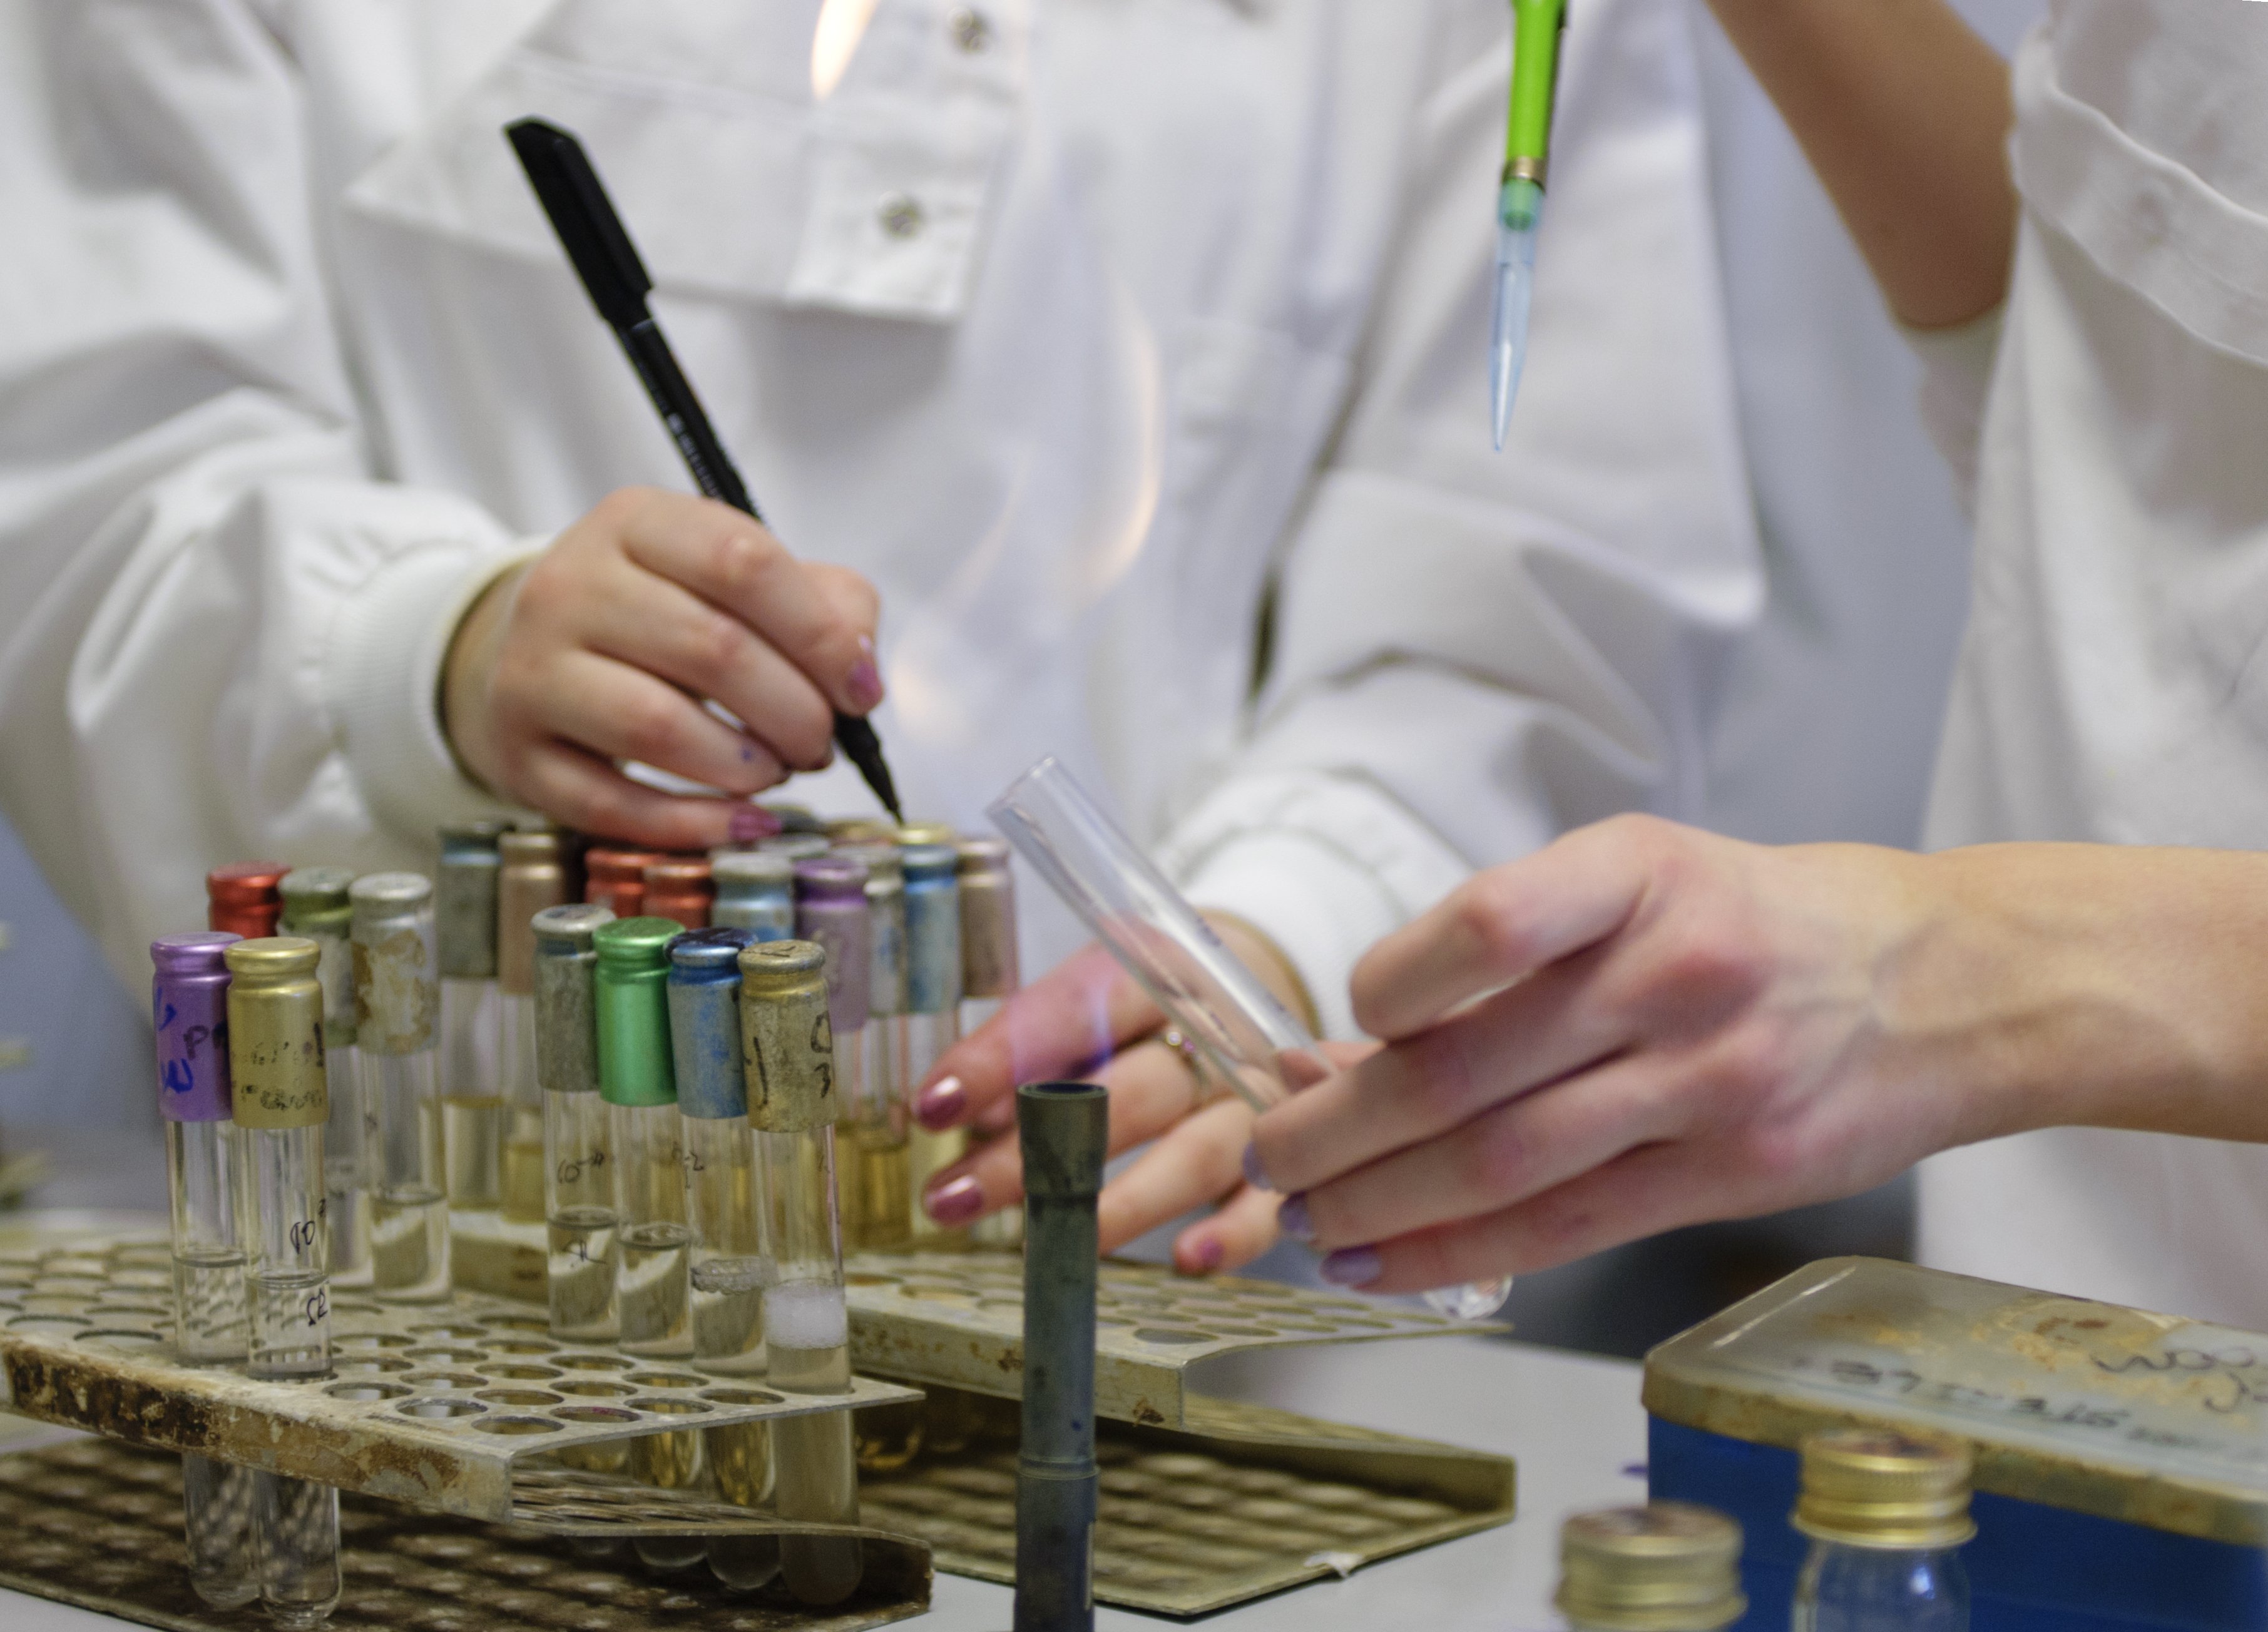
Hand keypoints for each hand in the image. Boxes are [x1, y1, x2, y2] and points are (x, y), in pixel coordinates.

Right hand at [443, 487, 881, 849]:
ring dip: (745, 767)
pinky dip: (694, 824)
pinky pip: (611, 804)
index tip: (861, 690)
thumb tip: (860, 677)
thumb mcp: (742, 580)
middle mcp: (568, 584)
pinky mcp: (517, 751)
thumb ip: (825, 604)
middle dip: (793, 711)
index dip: (820, 634)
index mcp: (634, 523)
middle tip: (820, 743)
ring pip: (655, 727)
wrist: (539, 651)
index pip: (742, 561)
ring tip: (778, 772)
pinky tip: (744, 823)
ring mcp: (530, 669)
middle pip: (710, 648)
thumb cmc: (668, 615)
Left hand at [913, 916, 1314, 1273]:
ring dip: (1111, 1206)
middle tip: (953, 1196)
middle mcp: (1214, 1032)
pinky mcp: (1288, 1155)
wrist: (1264, 987)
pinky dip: (1232, 1234)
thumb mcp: (1092, 997)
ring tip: (1038, 1243)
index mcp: (1155, 970)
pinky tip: (1189, 1260)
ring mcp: (1256, 1098)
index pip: (1073, 1012)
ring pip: (1193, 1155)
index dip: (1000, 1060)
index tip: (932, 1105)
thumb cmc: (1149, 1002)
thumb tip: (946, 1110)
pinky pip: (1266, 1201)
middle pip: (1128, 1094)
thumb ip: (1031, 1046)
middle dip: (1035, 1151)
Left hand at [1248, 815, 2001, 1295]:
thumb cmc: (1757, 923)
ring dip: (1383, 1203)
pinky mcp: (1735, 1174)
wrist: (1949, 982)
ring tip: (1308, 1222)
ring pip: (1507, 1160)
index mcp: (1639, 874)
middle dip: (1343, 1129)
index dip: (1388, 990)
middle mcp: (1674, 972)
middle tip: (1270, 1156)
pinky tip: (1389, 1265)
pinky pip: (1569, 1225)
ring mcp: (1711, 1080)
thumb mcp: (1641, 881)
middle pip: (1469, 1070)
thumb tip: (1342, 1051)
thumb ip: (1506, 956)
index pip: (1489, 924)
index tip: (1340, 1029)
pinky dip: (1461, 1252)